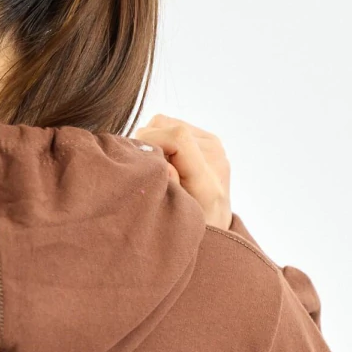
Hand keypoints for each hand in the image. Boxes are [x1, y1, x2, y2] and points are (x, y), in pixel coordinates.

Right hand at [130, 113, 232, 230]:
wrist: (215, 225)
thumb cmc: (193, 228)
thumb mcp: (177, 219)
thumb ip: (169, 189)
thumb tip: (160, 163)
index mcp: (208, 178)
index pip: (178, 137)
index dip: (149, 141)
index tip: (135, 161)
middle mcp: (214, 154)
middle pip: (165, 126)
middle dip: (146, 143)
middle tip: (143, 170)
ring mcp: (212, 144)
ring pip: (164, 123)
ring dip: (152, 141)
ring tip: (154, 168)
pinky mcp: (206, 139)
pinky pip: (171, 126)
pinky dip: (160, 140)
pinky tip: (162, 162)